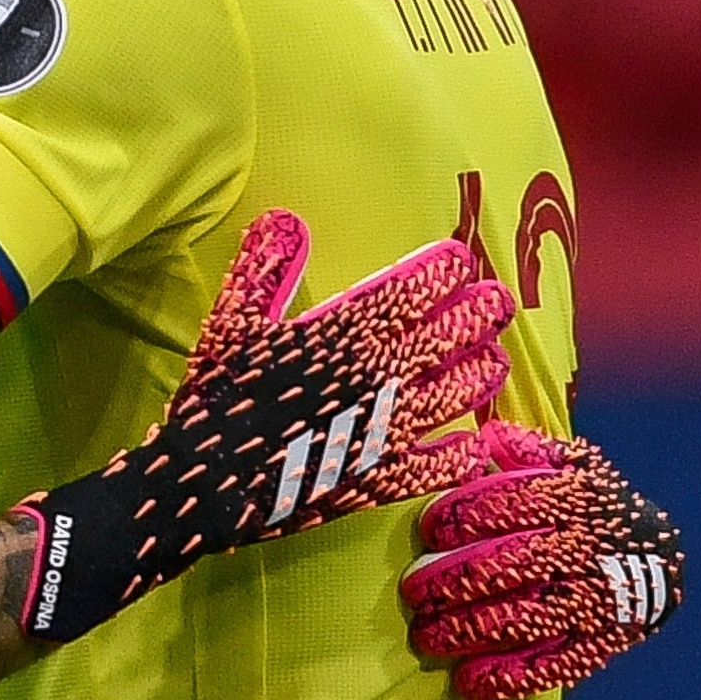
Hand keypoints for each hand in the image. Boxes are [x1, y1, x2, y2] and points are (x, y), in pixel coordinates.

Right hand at [15, 213, 512, 643]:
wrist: (204, 480)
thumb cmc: (216, 398)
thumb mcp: (232, 323)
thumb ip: (264, 269)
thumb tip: (285, 219)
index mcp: (344, 333)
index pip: (411, 290)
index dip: (442, 271)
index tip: (459, 260)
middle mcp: (379, 377)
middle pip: (450, 335)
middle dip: (479, 312)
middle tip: (496, 301)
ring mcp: (387, 431)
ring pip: (458, 394)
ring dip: (481, 373)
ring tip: (492, 361)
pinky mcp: (382, 480)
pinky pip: (439, 466)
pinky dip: (461, 453)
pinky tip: (472, 442)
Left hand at [400, 422, 685, 699]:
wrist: (658, 557)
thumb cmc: (590, 505)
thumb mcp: (569, 463)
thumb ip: (523, 450)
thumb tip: (478, 435)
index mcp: (574, 499)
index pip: (512, 503)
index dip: (464, 515)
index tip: (430, 529)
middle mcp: (585, 549)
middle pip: (510, 564)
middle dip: (453, 580)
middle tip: (413, 591)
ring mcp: (594, 601)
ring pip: (523, 617)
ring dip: (468, 630)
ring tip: (428, 636)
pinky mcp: (597, 644)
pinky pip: (550, 665)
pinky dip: (507, 676)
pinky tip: (467, 679)